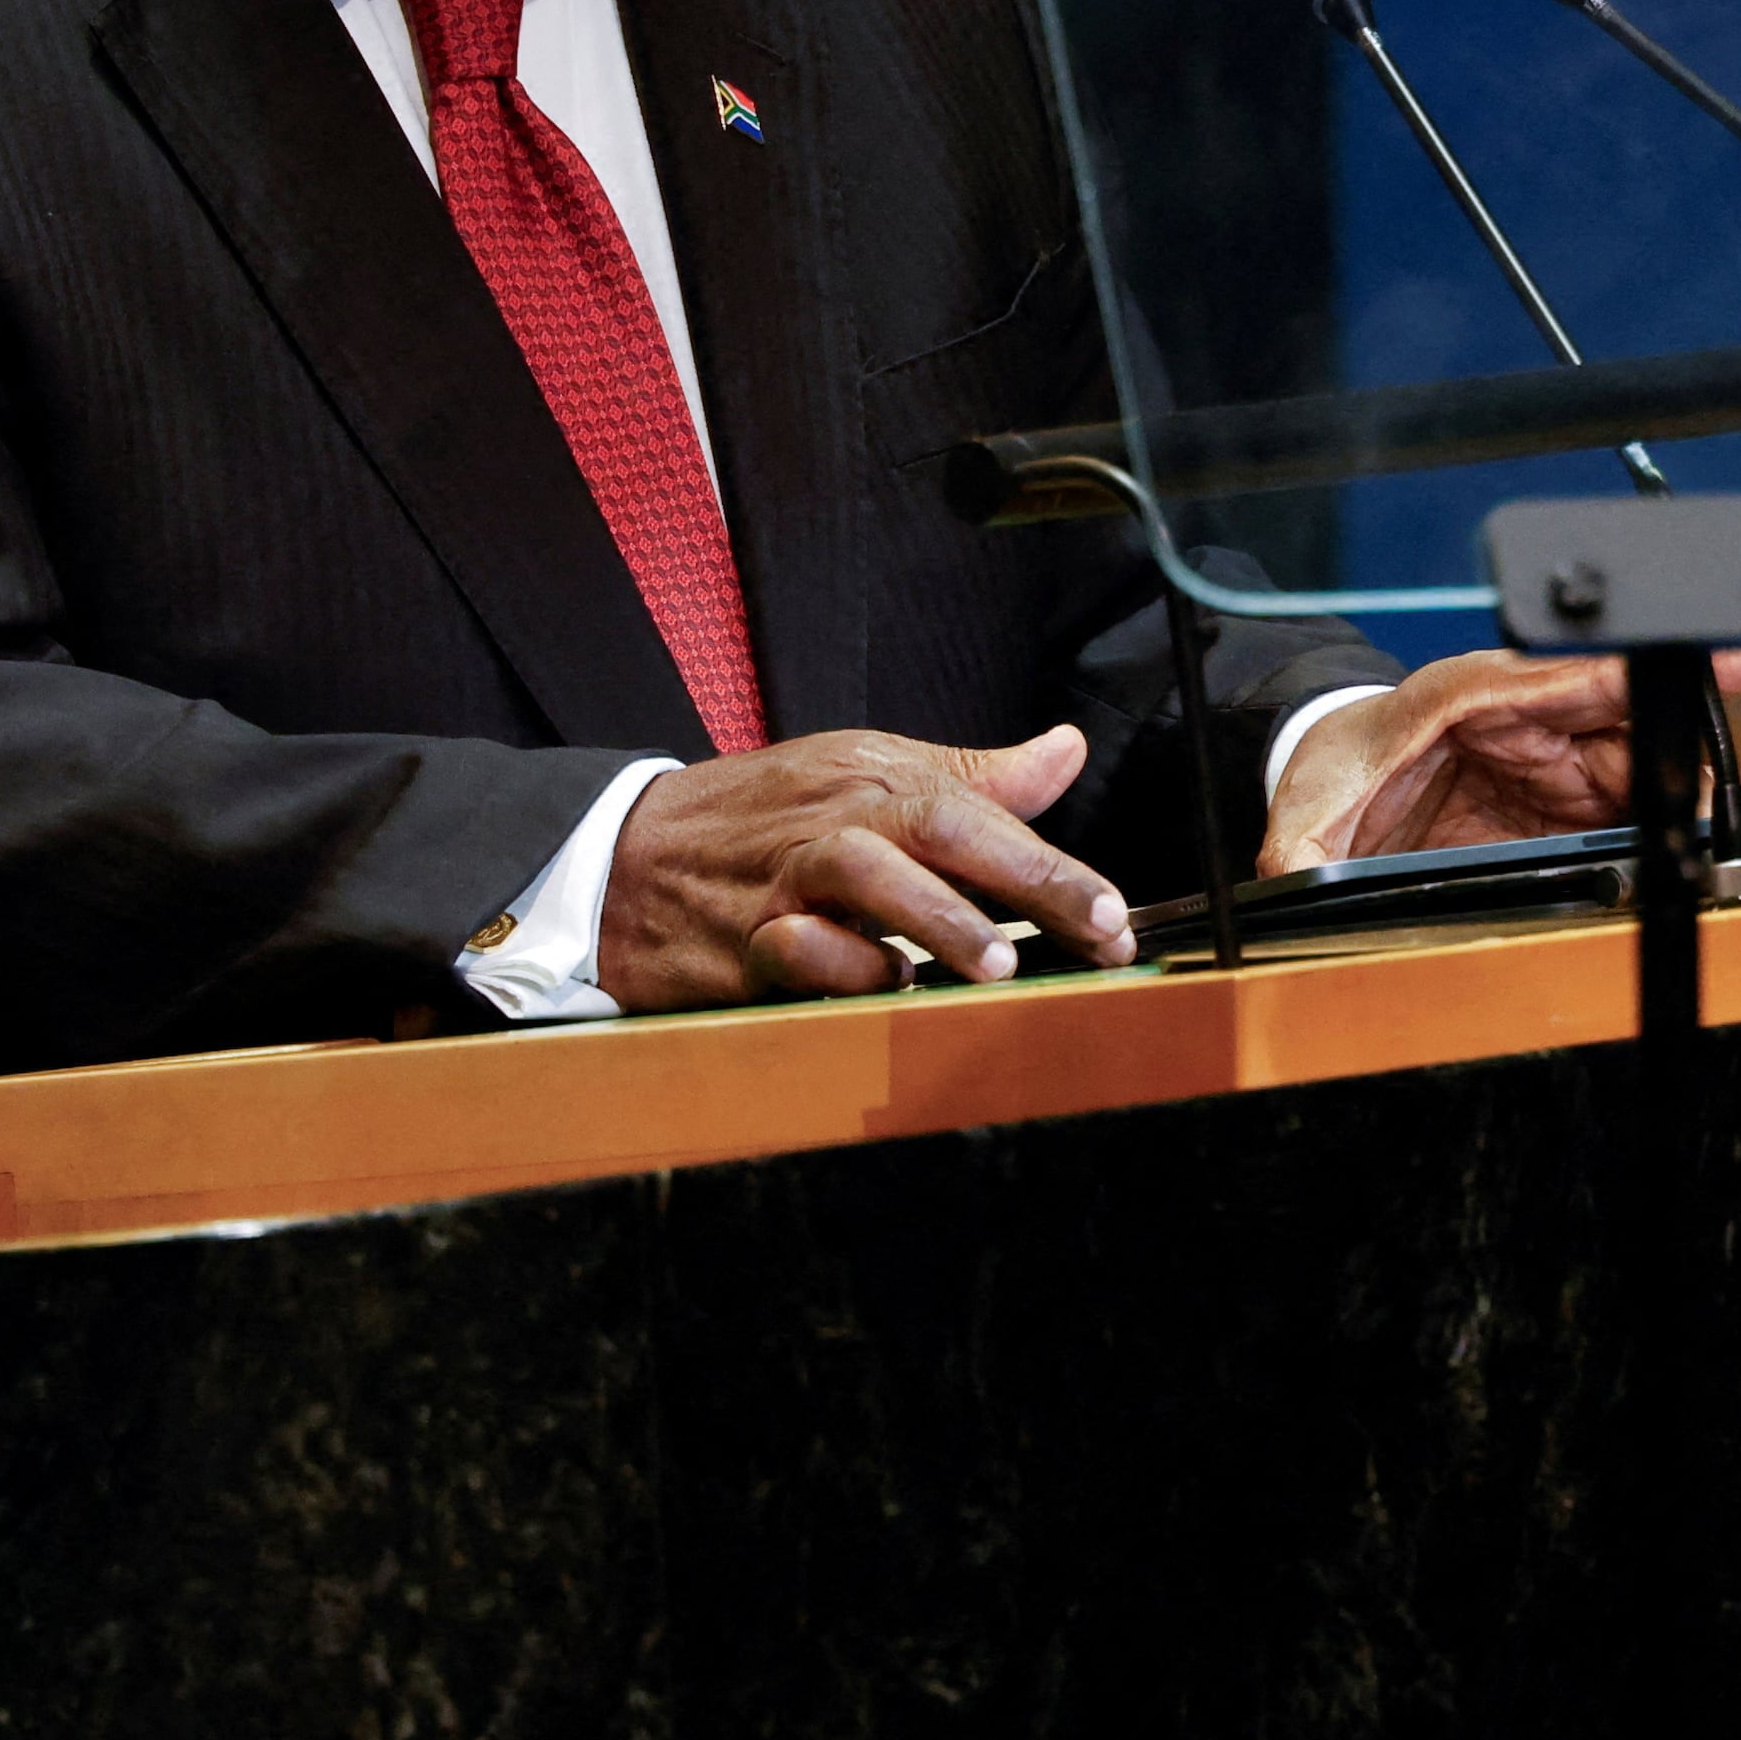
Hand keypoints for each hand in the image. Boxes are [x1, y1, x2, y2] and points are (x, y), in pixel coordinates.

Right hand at [594, 727, 1125, 1005]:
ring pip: (868, 884)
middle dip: (1026, 880)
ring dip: (938, 921)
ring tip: (998, 965)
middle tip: (1094, 927)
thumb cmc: (762, 817)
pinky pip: (798, 955)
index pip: (979, 808)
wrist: (626, 855)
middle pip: (941, 830)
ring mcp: (786, 879)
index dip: (1053, 861)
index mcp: (874, 778)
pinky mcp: (740, 940)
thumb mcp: (864, 774)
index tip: (1114, 912)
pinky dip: (844, 971)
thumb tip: (1067, 751)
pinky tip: (888, 988)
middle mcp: (836, 820)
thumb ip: (974, 776)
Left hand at [1255, 647, 1740, 875]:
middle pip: (1625, 711)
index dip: (1642, 673)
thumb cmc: (1335, 772)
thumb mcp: (1306, 816)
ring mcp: (1545, 750)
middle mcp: (1519, 712)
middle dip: (1672, 741)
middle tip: (1697, 794)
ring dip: (1661, 792)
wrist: (1338, 779)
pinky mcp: (1558, 791)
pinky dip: (1644, 821)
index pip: (1571, 671)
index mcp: (1468, 696)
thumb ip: (1303, 853)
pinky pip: (1621, 798)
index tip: (1716, 662)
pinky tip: (1651, 844)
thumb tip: (1295, 884)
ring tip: (1676, 831)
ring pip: (1634, 758)